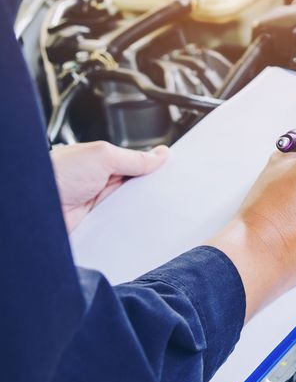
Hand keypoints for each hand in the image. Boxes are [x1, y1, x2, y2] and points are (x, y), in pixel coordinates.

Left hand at [51, 141, 169, 232]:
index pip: (138, 164)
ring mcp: (100, 205)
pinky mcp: (98, 225)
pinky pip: (121, 226)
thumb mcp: (102, 156)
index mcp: (104, 162)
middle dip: (152, 189)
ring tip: (157, 208)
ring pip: (132, 208)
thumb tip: (160, 154)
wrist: (32, 209)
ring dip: (141, 209)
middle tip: (171, 191)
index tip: (176, 171)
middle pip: (138, 187)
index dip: (156, 168)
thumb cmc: (55, 174)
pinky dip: (130, 226)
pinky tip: (140, 225)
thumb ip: (133, 157)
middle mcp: (102, 183)